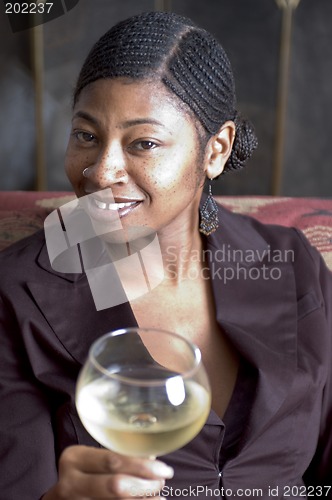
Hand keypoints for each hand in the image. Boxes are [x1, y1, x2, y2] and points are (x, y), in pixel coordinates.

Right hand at [42, 445, 173, 498]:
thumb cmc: (84, 472)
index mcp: (75, 458)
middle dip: (144, 485)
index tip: (163, 469)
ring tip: (158, 496)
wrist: (62, 496)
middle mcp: (70, 482)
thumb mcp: (92, 459)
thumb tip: (153, 457)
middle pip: (114, 485)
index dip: (141, 465)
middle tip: (161, 482)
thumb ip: (117, 456)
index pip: (112, 460)